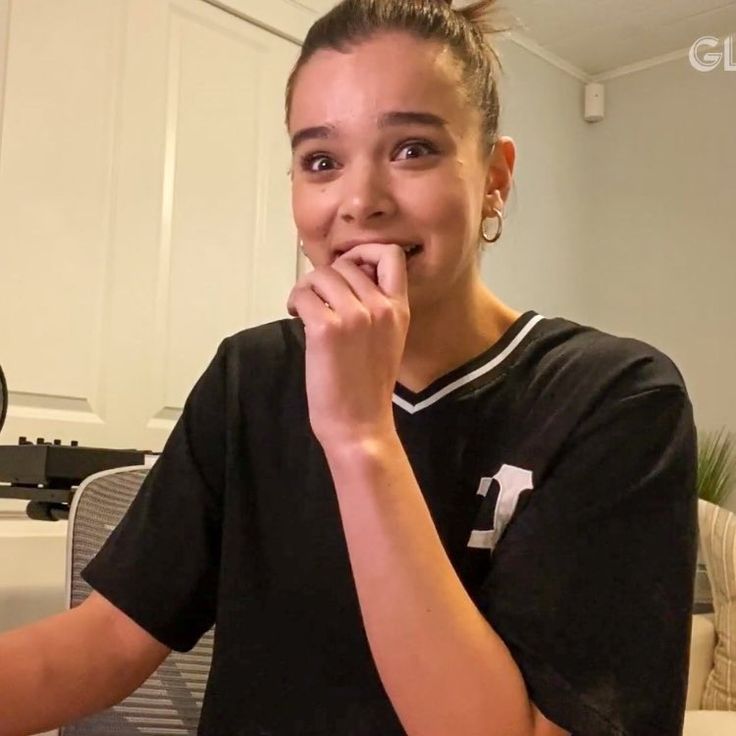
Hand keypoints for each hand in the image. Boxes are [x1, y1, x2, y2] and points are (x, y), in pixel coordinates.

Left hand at [287, 243, 409, 449]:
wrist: (360, 425)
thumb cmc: (368, 388)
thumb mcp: (389, 340)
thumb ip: (377, 308)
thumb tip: (346, 280)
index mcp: (399, 309)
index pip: (391, 254)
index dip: (364, 252)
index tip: (348, 269)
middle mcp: (380, 307)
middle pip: (345, 264)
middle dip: (326, 277)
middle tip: (317, 298)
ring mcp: (354, 316)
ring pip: (321, 275)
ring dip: (307, 288)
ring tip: (305, 309)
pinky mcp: (326, 330)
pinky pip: (303, 294)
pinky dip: (295, 301)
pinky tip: (296, 316)